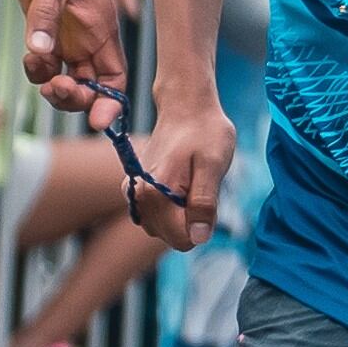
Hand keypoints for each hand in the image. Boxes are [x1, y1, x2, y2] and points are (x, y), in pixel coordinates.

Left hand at [13, 0, 127, 112]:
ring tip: (37, 66)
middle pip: (91, 86)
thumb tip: (41, 53)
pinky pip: (45, 62)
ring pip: (66, 77)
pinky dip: (37, 67)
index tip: (97, 122)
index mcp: (102, 26)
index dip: (110, 104)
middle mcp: (87, 35)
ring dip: (52, 85)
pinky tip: (30, 54)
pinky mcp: (44, 26)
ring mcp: (65, 32)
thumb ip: (45, 14)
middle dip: (75, 98)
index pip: (116, 78)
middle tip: (55, 88)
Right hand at [130, 100, 237, 250]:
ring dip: (180, 216)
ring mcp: (134, 193)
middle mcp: (138, 196)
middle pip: (170, 236)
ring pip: (162, 229)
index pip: (182, 240)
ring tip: (191, 184)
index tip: (208, 198)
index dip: (202, 226)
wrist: (186, 106)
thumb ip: (204, 204)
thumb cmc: (204, 131)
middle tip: (200, 187)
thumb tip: (198, 238)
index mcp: (156, 193)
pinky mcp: (135, 188)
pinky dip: (170, 209)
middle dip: (190, 221)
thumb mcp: (213, 165)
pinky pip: (155, 216)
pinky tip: (180, 185)